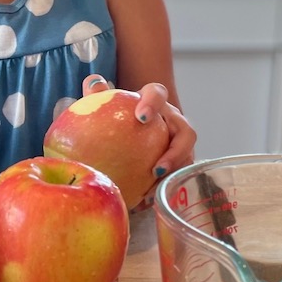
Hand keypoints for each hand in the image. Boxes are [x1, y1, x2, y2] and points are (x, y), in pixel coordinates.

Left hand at [81, 75, 196, 212]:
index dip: (153, 103)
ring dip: (174, 173)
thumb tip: (94, 82)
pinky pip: (177, 176)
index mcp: (154, 102)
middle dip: (176, 150)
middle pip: (186, 132)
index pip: (158, 94)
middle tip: (157, 167)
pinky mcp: (179, 164)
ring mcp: (178, 144)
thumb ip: (98, 94)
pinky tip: (145, 199)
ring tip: (154, 187)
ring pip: (187, 157)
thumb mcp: (105, 105)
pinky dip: (163, 186)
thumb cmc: (116, 116)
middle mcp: (171, 121)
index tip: (140, 117)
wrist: (128, 132)